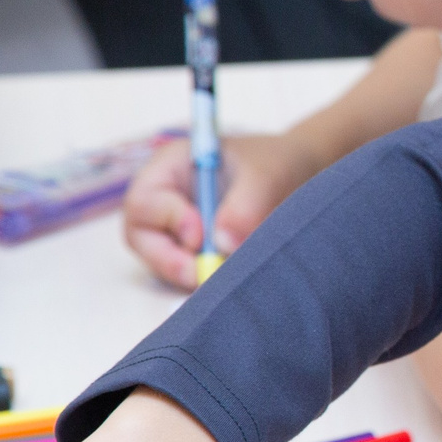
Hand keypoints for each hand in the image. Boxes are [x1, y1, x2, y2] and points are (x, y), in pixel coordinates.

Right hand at [123, 132, 318, 289]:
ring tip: (227, 274)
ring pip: (164, 262)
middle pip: (143, 239)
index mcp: (170, 167)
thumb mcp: (267, 174)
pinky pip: (187, 274)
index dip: (169, 221)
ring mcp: (175, 229)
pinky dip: (206, 279)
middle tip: (204, 276)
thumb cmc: (276, 163)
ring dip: (191, 273)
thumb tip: (223, 245)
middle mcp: (164, 199)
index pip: (145, 201)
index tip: (201, 236)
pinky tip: (232, 277)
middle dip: (170, 262)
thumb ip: (247, 204)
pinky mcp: (192, 253)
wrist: (298, 175)